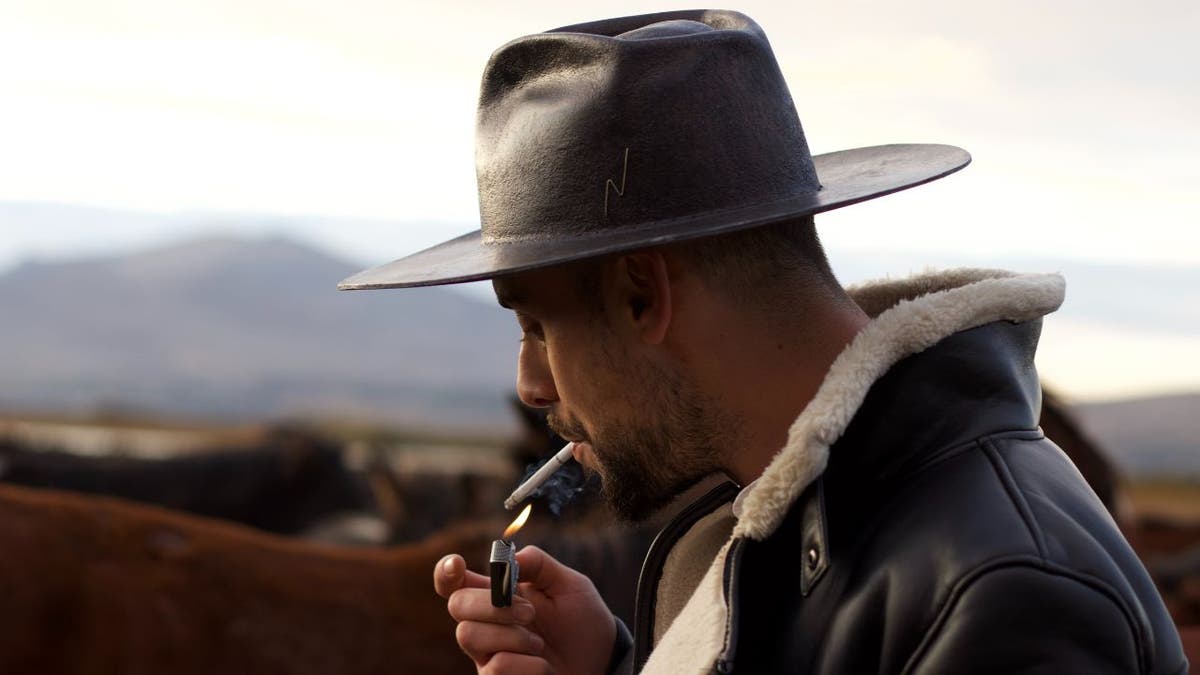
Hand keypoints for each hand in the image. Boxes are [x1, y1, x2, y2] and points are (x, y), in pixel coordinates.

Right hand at [434, 545, 616, 673]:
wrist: (601, 660)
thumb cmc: (582, 619)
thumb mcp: (568, 584)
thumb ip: (539, 564)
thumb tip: (511, 557)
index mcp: (496, 595)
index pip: (455, 583)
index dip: (445, 572)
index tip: (456, 564)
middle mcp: (485, 624)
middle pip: (457, 605)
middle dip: (492, 605)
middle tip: (530, 613)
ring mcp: (487, 654)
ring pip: (470, 636)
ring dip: (513, 636)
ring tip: (540, 643)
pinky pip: (496, 668)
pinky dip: (528, 665)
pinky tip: (545, 667)